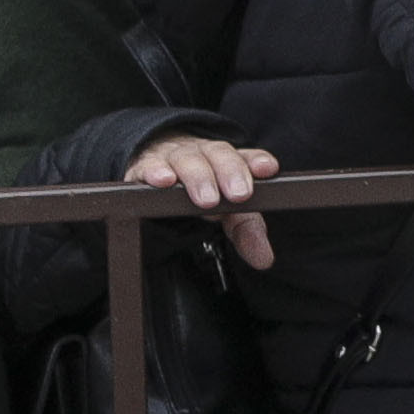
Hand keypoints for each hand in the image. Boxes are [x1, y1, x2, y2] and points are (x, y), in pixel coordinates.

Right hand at [124, 131, 279, 272]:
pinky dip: (157, 171)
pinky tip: (163, 181)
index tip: (268, 169)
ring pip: (189, 159)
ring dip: (199, 177)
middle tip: (240, 195)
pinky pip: (150, 166)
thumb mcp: (224, 207)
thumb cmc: (198, 186)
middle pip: (220, 154)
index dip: (256, 161)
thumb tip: (264, 259)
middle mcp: (204, 154)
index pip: (246, 157)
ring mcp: (174, 157)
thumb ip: (246, 228)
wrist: (156, 161)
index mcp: (227, 160)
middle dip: (231, 172)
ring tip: (207, 199)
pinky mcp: (145, 166)